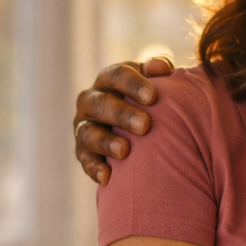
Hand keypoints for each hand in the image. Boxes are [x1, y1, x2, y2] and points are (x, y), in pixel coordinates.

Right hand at [74, 56, 174, 184]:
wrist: (135, 127)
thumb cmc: (150, 99)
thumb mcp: (153, 81)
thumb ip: (159, 70)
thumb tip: (161, 67)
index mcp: (109, 79)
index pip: (116, 75)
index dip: (133, 85)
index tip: (153, 96)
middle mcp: (91, 100)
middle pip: (101, 104)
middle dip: (121, 114)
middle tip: (145, 125)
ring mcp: (84, 125)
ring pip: (88, 132)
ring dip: (105, 142)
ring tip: (124, 151)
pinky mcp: (83, 151)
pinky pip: (85, 160)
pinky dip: (94, 168)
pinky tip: (108, 177)